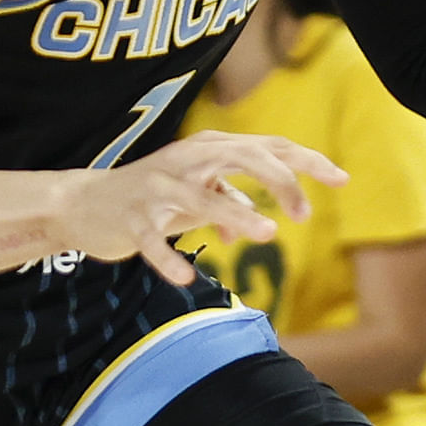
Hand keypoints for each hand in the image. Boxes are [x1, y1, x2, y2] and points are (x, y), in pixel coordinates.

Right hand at [57, 131, 348, 287]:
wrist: (83, 204)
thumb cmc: (148, 196)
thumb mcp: (193, 194)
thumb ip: (227, 201)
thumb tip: (256, 226)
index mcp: (207, 149)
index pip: (267, 147)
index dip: (306, 161)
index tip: (342, 180)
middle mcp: (185, 160)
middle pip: (243, 157)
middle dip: (280, 182)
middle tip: (305, 216)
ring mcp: (156, 187)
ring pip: (202, 196)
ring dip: (237, 213)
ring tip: (268, 233)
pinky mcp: (130, 216)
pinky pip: (152, 240)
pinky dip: (168, 258)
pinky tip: (187, 278)